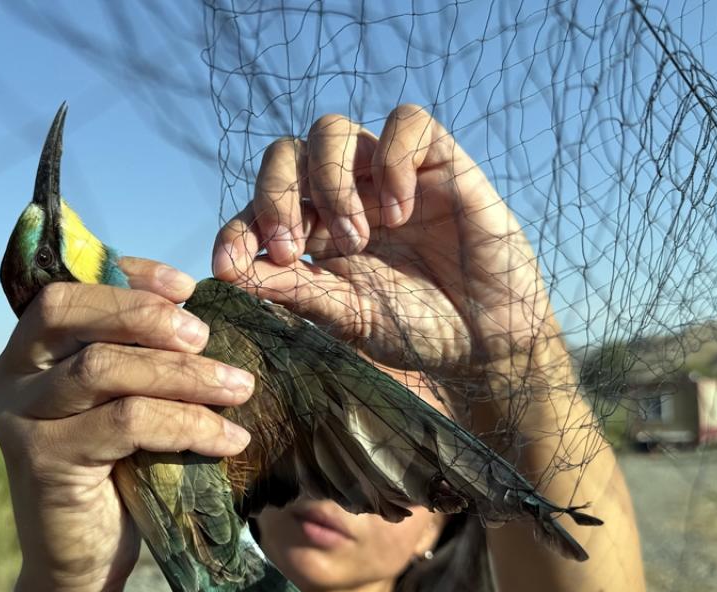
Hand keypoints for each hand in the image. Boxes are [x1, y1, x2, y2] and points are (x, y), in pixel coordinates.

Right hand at [0, 259, 254, 591]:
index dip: (126, 280)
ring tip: (237, 388)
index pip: (66, 291)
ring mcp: (18, 418)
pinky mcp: (41, 459)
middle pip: (71, 316)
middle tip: (208, 338)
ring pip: (104, 369)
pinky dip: (188, 424)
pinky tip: (227, 438)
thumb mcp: (121, 403)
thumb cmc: (114, 475)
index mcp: (24, 353)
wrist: (84, 565)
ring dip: (182, 374)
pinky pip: (126, 423)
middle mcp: (8, 377)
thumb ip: (134, 358)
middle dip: (148, 317)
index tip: (187, 286)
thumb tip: (197, 312)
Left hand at [212, 104, 564, 385]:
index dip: (237, 227)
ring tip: (356, 240)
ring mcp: (389, 174)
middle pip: (284, 154)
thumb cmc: (416, 329)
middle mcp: (345, 194)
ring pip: (332, 129)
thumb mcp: (346, 318)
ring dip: (330, 181)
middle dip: (274, 196)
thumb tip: (228, 272)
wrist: (488, 344)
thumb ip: (294, 290)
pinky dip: (394, 160)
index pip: (257, 207)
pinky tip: (401, 212)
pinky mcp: (440, 161)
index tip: (229, 265)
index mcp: (313, 231)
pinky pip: (406, 123)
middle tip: (291, 248)